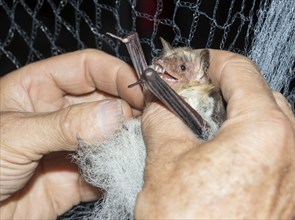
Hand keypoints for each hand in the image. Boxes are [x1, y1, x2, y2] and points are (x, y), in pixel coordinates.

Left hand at [0, 49, 142, 218]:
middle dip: (127, 110)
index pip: (87, 68)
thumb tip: (114, 115)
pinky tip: (126, 171)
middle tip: (147, 121)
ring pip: (110, 136)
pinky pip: (105, 170)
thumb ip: (64, 124)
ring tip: (142, 147)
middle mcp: (58, 114)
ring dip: (126, 141)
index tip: (140, 90)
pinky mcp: (75, 178)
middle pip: (105, 101)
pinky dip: (119, 171)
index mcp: (38, 89)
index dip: (115, 74)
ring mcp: (69, 146)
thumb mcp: (13, 135)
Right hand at [136, 50, 294, 218]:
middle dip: (226, 90)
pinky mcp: (289, 199)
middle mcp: (292, 153)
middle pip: (261, 96)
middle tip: (195, 95)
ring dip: (237, 117)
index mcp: (265, 133)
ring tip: (203, 125)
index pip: (242, 72)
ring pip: (270, 126)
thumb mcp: (165, 162)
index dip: (213, 62)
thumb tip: (159, 102)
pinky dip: (248, 144)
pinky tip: (219, 155)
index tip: (195, 64)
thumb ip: (163, 118)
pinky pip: (273, 154)